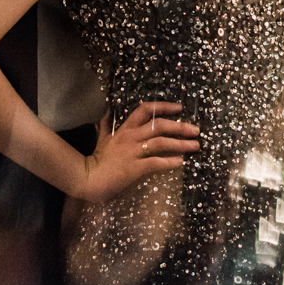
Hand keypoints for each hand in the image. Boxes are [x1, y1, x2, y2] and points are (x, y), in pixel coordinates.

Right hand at [77, 101, 199, 203]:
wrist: (87, 178)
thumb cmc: (96, 160)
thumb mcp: (102, 138)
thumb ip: (106, 124)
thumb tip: (107, 111)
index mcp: (125, 129)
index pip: (145, 110)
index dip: (163, 106)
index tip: (179, 107)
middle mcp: (130, 137)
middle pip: (159, 126)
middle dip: (180, 126)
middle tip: (196, 130)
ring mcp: (132, 152)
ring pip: (160, 143)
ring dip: (180, 144)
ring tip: (195, 146)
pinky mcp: (134, 168)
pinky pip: (155, 163)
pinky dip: (169, 162)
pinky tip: (180, 163)